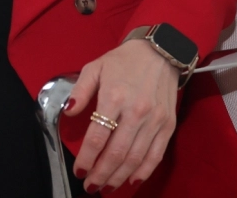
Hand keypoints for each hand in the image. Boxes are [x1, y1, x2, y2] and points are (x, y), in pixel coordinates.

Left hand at [65, 39, 179, 191]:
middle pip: (117, 152)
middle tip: (90, 186)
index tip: (79, 170)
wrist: (160, 52)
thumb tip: (68, 111)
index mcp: (115, 96)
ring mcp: (155, 120)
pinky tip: (131, 180)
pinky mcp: (168, 125)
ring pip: (136, 158)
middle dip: (101, 173)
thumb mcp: (94, 67)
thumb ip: (80, 90)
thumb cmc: (124, 60)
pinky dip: (144, 171)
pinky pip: (156, 155)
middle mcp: (136, 111)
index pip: (98, 136)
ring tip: (107, 187)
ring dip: (119, 177)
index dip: (87, 158)